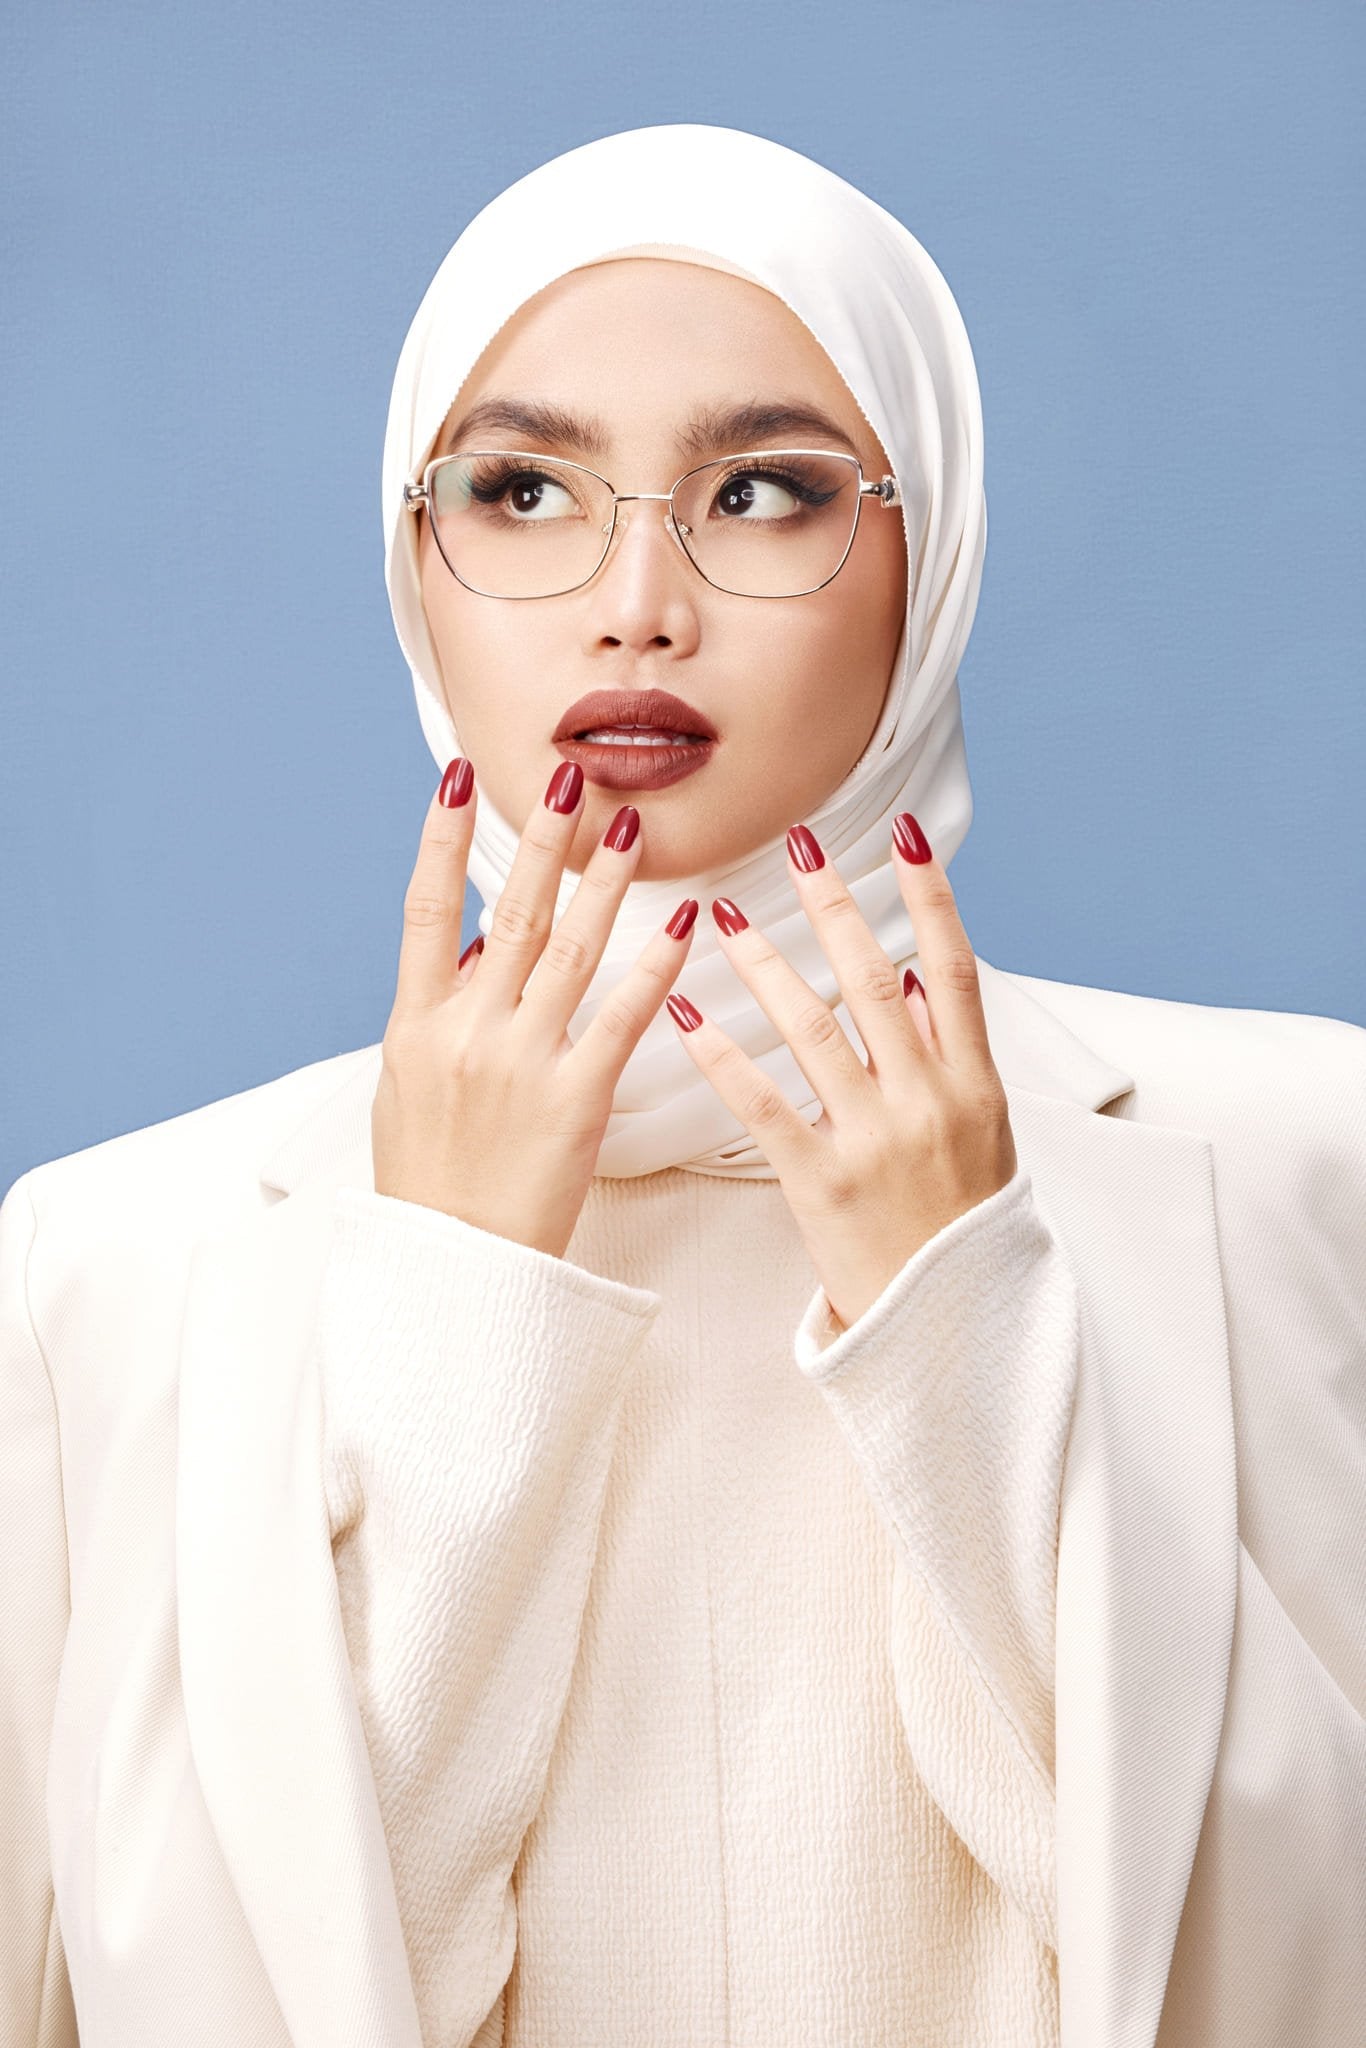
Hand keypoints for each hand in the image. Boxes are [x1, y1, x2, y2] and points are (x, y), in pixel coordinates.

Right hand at [372, 756, 699, 1259]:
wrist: (453, 1269)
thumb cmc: (430, 1184)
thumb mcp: (407, 1092)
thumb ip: (438, 1017)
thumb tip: (474, 953)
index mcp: (415, 1025)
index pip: (425, 908)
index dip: (440, 837)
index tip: (460, 776)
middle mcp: (466, 1030)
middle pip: (511, 912)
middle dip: (543, 839)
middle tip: (571, 777)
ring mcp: (520, 1061)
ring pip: (571, 948)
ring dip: (604, 880)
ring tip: (633, 825)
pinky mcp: (575, 1099)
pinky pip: (623, 1014)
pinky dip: (655, 961)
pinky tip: (684, 916)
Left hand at [665, 813, 1017, 1332]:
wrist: (951, 1326)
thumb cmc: (961, 1229)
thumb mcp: (983, 1136)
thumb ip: (949, 1055)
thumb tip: (906, 977)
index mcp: (975, 1084)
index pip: (954, 966)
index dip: (929, 896)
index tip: (898, 837)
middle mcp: (928, 1100)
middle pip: (874, 979)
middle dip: (832, 905)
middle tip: (795, 844)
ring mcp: (876, 1140)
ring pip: (813, 1029)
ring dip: (764, 962)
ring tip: (723, 915)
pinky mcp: (824, 1184)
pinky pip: (763, 1106)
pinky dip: (722, 1056)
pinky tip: (687, 1013)